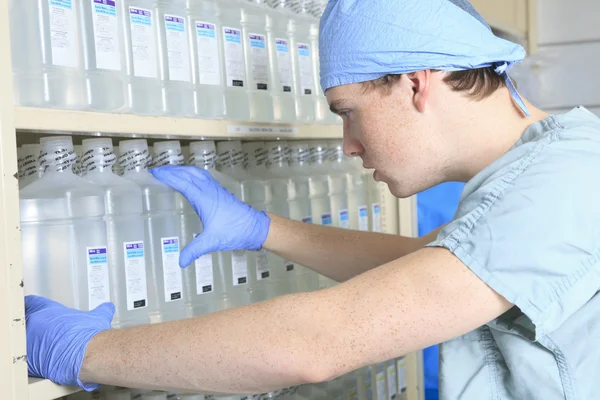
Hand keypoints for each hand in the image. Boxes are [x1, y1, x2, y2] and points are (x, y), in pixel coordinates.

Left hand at [25, 295, 113, 390]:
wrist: (87, 354)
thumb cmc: (88, 335)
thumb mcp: (97, 317)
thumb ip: (101, 310)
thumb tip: (107, 308)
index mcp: (47, 310)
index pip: (31, 302)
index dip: (33, 306)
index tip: (35, 309)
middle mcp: (35, 323)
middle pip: (25, 320)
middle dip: (32, 326)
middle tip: (43, 331)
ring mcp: (29, 342)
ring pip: (23, 340)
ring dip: (31, 343)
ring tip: (44, 348)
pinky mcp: (28, 360)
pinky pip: (25, 359)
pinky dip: (32, 360)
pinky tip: (43, 361)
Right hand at [150, 165, 270, 265]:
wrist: (255, 227)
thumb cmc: (234, 232)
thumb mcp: (212, 242)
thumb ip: (194, 251)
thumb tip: (181, 262)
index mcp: (204, 198)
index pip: (183, 182)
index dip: (168, 176)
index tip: (155, 172)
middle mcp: (210, 191)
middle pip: (188, 174)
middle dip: (172, 170)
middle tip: (158, 171)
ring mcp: (216, 190)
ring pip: (197, 174)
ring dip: (183, 170)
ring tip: (170, 172)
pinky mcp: (221, 193)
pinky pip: (204, 178)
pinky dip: (193, 174)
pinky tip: (190, 180)